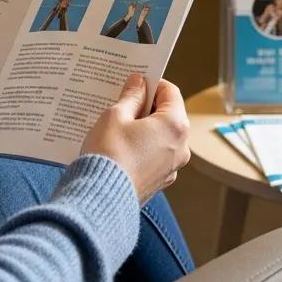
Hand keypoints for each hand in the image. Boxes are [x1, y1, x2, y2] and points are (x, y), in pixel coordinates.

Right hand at [80, 74, 189, 203]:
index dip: (152, 83)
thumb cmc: (109, 154)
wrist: (101, 199)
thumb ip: (131, 96)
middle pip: (169, 114)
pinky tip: (121, 146)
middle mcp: (181, 147)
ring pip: (162, 136)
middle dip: (147, 106)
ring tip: (119, 125)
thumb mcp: (116, 116)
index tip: (134, 82)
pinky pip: (155, 155)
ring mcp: (172, 167)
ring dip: (145, 127)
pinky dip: (143, 146)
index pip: (170, 92)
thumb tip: (139, 82)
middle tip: (124, 102)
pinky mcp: (160, 181)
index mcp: (175, 126)